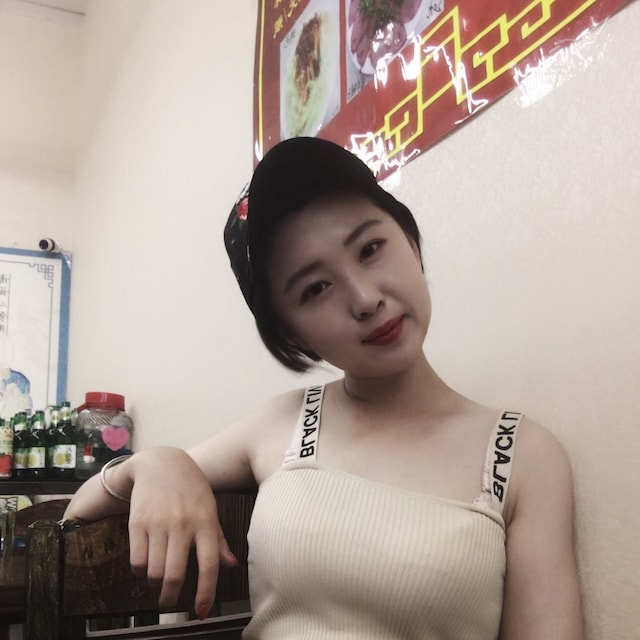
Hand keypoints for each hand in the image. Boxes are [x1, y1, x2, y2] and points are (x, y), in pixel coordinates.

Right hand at [124, 447, 237, 617]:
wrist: (161, 462)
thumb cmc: (191, 487)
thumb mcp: (210, 507)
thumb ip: (218, 539)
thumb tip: (230, 566)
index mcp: (206, 521)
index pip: (209, 565)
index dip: (206, 593)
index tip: (201, 612)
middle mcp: (182, 524)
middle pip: (175, 575)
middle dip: (172, 598)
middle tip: (171, 603)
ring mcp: (158, 523)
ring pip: (154, 572)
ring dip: (155, 585)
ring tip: (158, 583)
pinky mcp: (137, 523)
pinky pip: (137, 561)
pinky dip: (140, 573)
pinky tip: (146, 568)